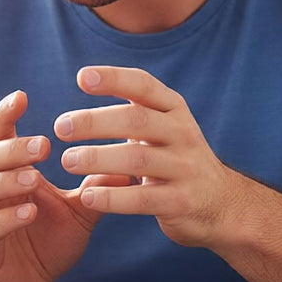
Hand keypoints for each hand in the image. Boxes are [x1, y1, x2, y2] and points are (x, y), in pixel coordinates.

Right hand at [0, 89, 133, 281]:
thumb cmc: (47, 243)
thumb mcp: (79, 211)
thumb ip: (99, 186)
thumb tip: (133, 158)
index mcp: (7, 174)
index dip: (4, 115)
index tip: (22, 96)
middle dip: (11, 148)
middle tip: (42, 144)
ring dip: (5, 180)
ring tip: (34, 176)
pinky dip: (6, 218)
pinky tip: (30, 212)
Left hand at [56, 66, 247, 248]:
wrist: (220, 203)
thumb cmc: (174, 159)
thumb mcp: (162, 127)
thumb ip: (132, 108)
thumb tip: (84, 77)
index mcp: (174, 110)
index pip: (144, 85)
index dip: (114, 79)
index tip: (81, 77)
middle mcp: (183, 133)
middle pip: (137, 120)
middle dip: (95, 122)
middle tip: (61, 127)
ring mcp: (185, 168)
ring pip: (138, 159)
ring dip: (97, 158)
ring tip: (66, 161)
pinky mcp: (182, 201)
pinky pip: (143, 199)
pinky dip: (113, 198)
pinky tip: (87, 197)